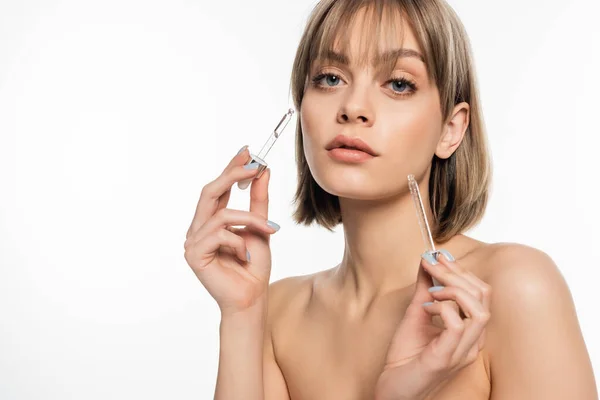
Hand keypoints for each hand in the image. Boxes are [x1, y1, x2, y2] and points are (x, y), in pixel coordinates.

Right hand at [183, 146, 279, 315]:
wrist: (252, 298)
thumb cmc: (254, 266)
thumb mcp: (259, 226)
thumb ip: (258, 200)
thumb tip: (262, 170)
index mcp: (210, 221)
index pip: (218, 188)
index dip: (231, 168)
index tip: (248, 151)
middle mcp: (198, 229)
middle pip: (210, 192)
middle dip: (232, 175)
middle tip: (254, 165)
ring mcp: (192, 241)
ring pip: (221, 214)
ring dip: (250, 219)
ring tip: (270, 230)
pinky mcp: (194, 254)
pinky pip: (220, 234)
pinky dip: (239, 241)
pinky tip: (247, 255)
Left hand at [375, 250, 491, 399]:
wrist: (392, 389)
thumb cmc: (406, 357)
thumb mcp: (416, 314)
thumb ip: (425, 289)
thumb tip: (427, 261)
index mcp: (470, 331)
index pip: (482, 292)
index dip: (461, 270)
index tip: (438, 257)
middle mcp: (472, 342)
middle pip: (484, 296)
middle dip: (457, 273)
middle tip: (432, 264)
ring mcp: (461, 352)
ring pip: (479, 311)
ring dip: (453, 290)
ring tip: (430, 290)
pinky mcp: (445, 359)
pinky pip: (457, 326)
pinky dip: (442, 309)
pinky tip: (425, 308)